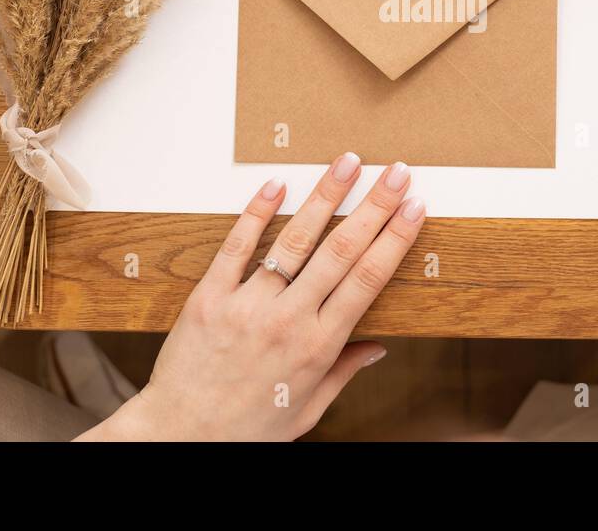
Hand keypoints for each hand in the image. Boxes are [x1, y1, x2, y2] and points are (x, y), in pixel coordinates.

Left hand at [78, 152, 425, 440]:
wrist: (182, 437)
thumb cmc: (248, 428)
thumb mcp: (309, 408)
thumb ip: (344, 372)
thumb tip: (379, 347)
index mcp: (320, 346)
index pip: (368, 279)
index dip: (395, 238)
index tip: (415, 207)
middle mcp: (289, 320)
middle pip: (341, 251)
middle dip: (374, 206)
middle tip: (396, 171)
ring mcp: (249, 305)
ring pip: (295, 240)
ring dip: (325, 196)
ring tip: (347, 161)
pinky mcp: (210, 297)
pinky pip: (237, 246)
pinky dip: (257, 212)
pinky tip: (277, 183)